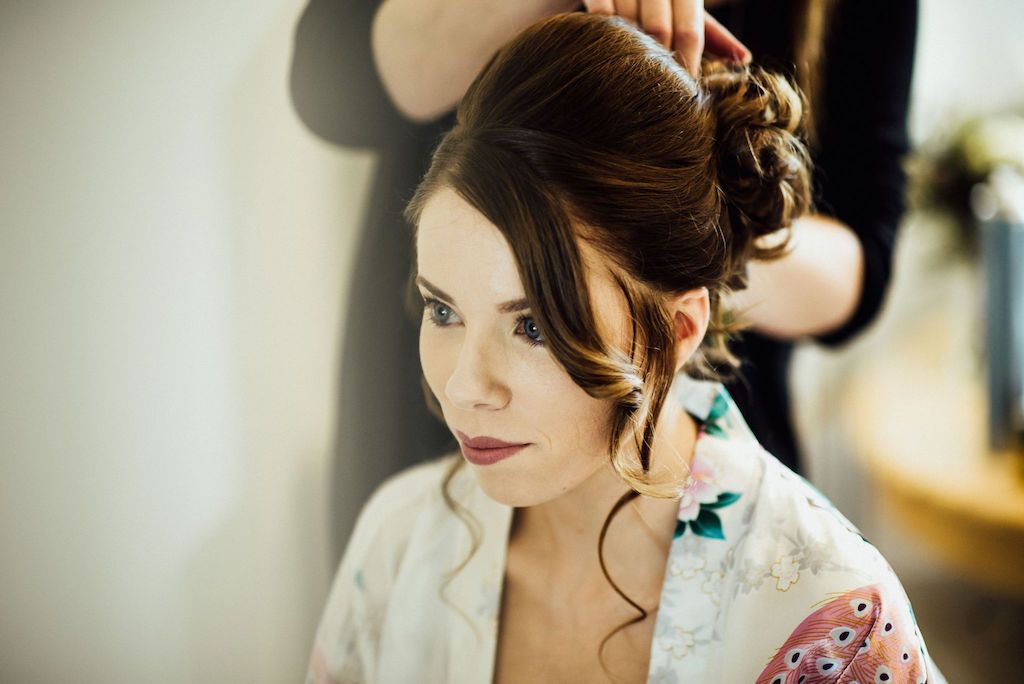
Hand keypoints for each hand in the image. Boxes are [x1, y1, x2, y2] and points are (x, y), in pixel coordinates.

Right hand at [581, 0, 750, 77]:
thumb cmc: (653, 0)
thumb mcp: (684, 9)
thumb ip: (712, 32)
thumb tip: (744, 60)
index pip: (691, 31)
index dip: (687, 65)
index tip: (682, 93)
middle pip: (659, 31)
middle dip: (658, 64)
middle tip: (656, 92)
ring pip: (630, 25)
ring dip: (631, 54)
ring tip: (631, 76)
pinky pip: (602, 18)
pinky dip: (607, 38)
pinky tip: (608, 54)